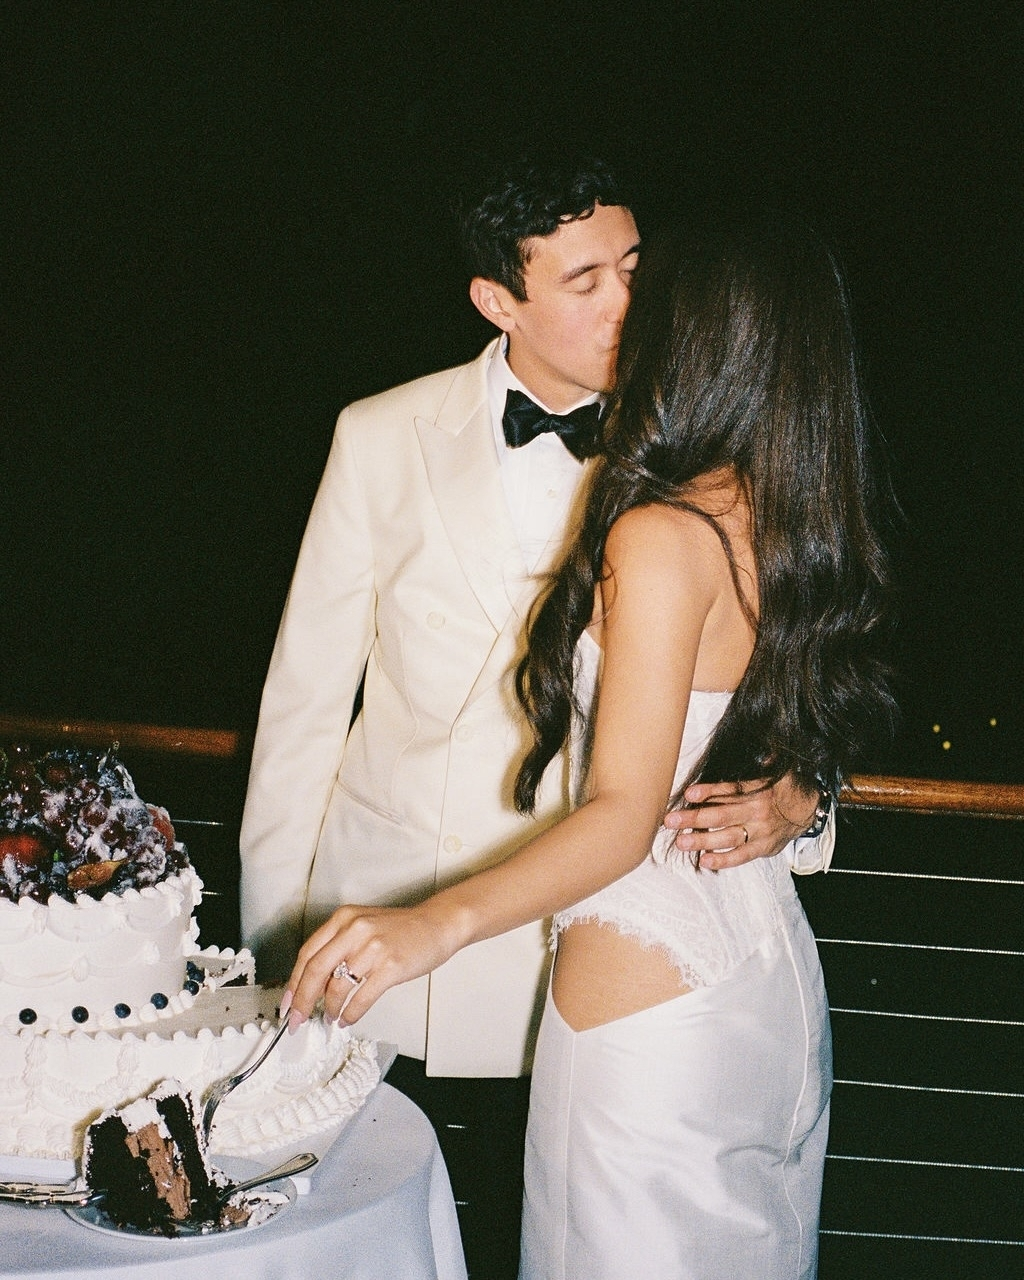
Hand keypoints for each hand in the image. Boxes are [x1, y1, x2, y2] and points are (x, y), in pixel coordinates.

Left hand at [281, 901, 458, 1028]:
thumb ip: (338, 947)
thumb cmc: (401, 929)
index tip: (288, 1003)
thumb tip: (313, 984)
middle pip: (315, 971)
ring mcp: (373, 947)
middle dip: (303, 1001)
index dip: (294, 983)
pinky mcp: (391, 966)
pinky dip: (351, 1013)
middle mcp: (355, 930)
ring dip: (330, 1009)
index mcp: (344, 919)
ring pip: (338, 987)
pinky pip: (362, 997)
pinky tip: (349, 1018)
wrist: (437, 924)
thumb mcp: (363, 926)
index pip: (307, 954)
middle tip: (298, 1020)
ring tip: (331, 1018)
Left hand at [663, 774, 816, 870]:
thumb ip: (765, 759)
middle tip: (670, 821)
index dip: (709, 791)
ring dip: (703, 841)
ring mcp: (759, 831)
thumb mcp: (777, 769)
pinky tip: (705, 861)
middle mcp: (757, 811)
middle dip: (694, 819)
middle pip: (722, 815)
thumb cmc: (783, 788)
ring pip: (728, 837)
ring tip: (681, 842)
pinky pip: (741, 856)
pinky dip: (723, 860)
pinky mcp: (762, 848)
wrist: (808, 810)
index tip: (689, 794)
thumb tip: (762, 748)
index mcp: (758, 790)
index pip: (730, 790)